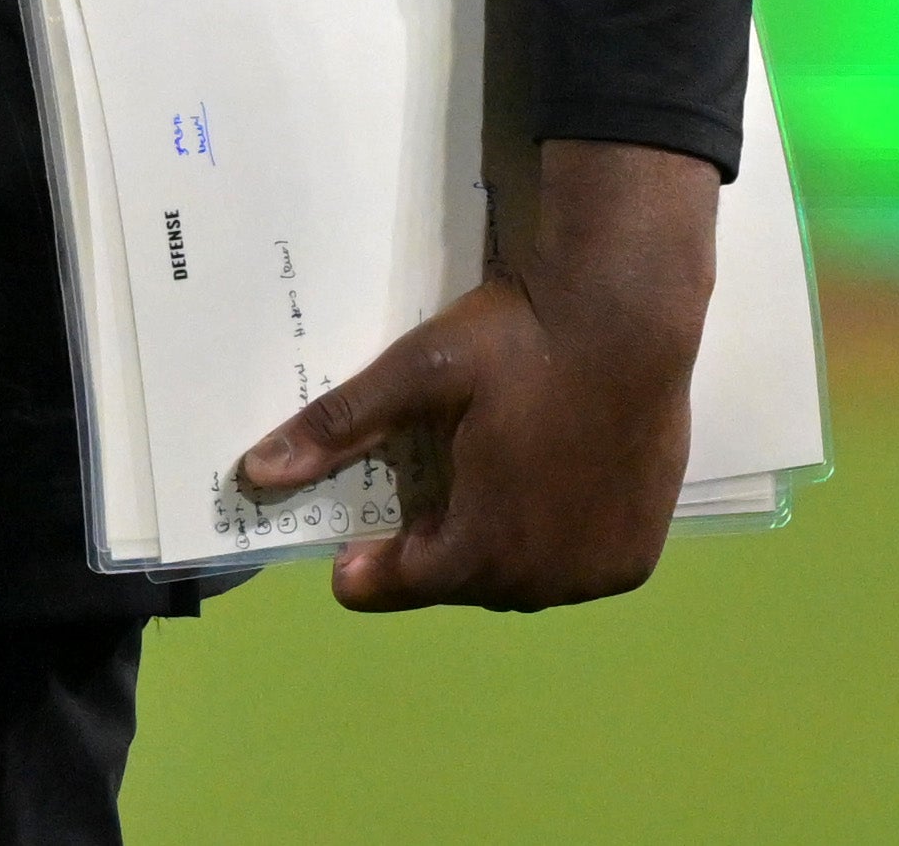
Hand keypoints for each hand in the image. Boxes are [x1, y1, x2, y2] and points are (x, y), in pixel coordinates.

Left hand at [236, 138, 714, 609]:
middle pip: (470, 584)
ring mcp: (603, 567)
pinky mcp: (641, 550)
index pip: (412, 584)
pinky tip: (534, 506)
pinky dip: (547, 549)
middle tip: (413, 519)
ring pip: (525, 582)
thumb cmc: (518, 342)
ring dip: (492, 557)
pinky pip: (578, 570)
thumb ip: (339, 426)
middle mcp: (550, 574)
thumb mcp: (417, 373)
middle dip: (434, 559)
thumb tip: (256, 472)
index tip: (345, 565)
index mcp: (487, 542)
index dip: (373, 576)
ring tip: (471, 509)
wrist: (629, 315)